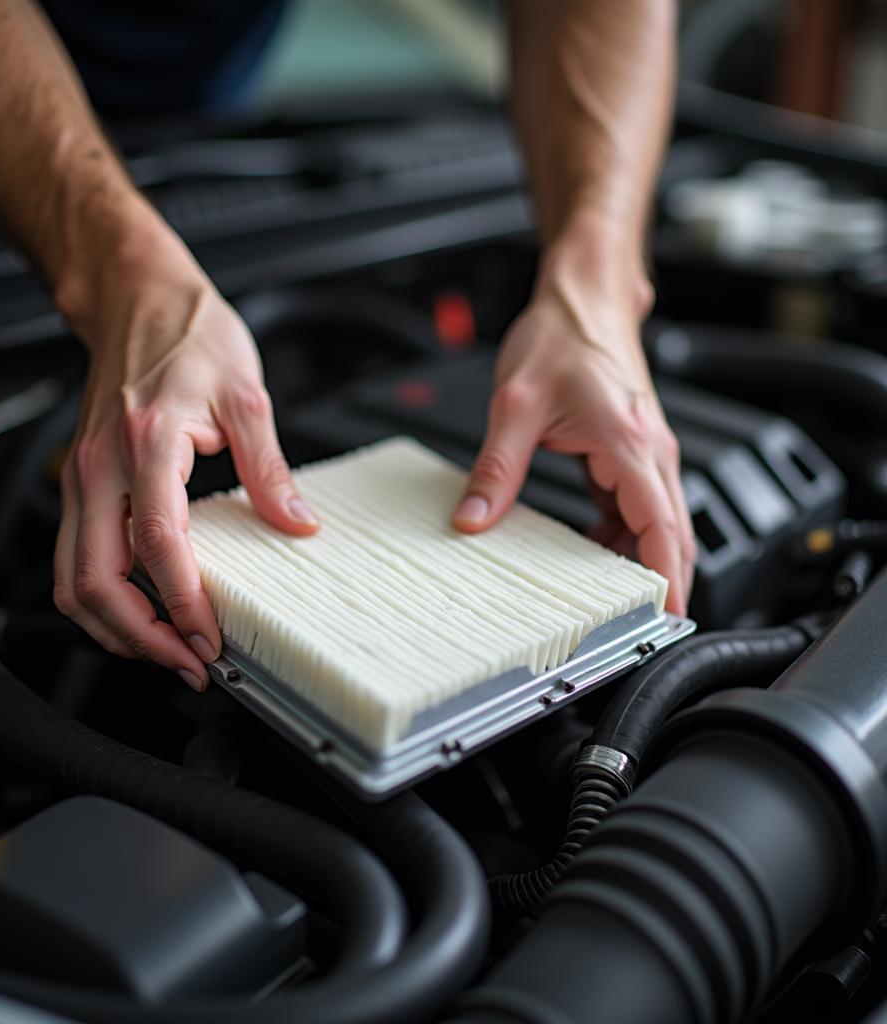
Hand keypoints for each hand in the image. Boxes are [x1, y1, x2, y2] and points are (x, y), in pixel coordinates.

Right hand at [52, 219, 318, 689]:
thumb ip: (270, 469)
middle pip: (92, 582)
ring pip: (72, 581)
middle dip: (139, 638)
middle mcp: (99, 468)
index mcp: (146, 443)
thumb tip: (296, 524)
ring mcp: (80, 478)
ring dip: (115, 628)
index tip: (210, 639)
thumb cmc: (188, 334)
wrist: (136, 298)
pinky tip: (144, 610)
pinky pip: (76, 559)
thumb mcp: (247, 395)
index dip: (181, 602)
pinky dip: (103, 599)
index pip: (155, 544)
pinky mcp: (80, 483)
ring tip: (168, 649)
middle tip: (190, 664)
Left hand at [451, 252, 694, 615]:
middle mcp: (649, 452)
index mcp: (631, 446)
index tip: (665, 618)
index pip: (664, 529)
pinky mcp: (627, 451)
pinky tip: (588, 554)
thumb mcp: (515, 408)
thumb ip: (494, 471)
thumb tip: (473, 521)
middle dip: (658, 581)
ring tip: (604, 602)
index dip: (669, 579)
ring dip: (634, 560)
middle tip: (631, 626)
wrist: (581, 297)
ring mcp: (643, 452)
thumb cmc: (562, 337)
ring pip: (653, 523)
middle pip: (669, 534)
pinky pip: (633, 507)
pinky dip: (619, 536)